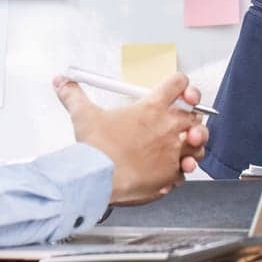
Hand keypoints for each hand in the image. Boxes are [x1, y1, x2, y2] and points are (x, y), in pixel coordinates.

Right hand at [53, 71, 208, 204]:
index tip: (180, 90)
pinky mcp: (171, 173)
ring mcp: (172, 151)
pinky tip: (172, 169)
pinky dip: (181, 169)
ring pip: (199, 143)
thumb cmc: (96, 150)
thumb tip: (62, 82)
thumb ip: (74, 96)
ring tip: (184, 145)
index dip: (182, 85)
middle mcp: (166, 127)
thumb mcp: (83, 116)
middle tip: (183, 121)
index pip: (179, 84)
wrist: (97, 179)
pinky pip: (185, 170)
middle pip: (195, 114)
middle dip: (192, 117)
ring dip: (193, 143)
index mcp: (151, 108)